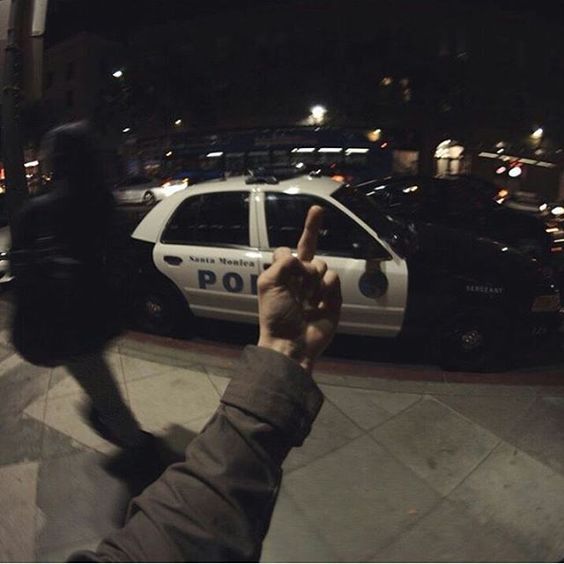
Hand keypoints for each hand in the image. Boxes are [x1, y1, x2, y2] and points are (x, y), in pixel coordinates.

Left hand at [257, 206, 341, 373]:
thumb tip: (301, 258)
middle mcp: (300, 277)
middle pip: (309, 246)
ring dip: (314, 276)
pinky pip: (333, 278)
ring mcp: (317, 286)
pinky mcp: (333, 297)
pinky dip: (327, 286)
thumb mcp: (269, 284)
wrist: (292, 342)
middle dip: (313, 226)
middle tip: (316, 218)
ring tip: (307, 296)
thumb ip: (282, 263)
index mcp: (282, 274)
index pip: (287, 251)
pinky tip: (320, 300)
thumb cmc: (275, 314)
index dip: (288, 252)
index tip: (300, 230)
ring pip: (321, 264)